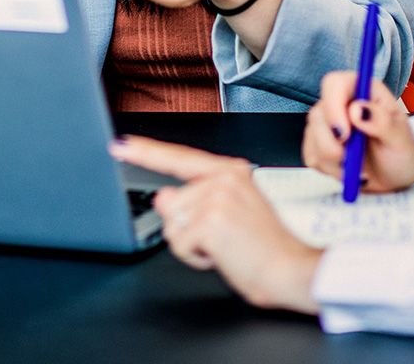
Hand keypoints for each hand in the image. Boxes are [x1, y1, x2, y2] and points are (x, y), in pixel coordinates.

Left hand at [110, 136, 323, 312]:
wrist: (292, 269)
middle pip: (171, 203)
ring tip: (225, 246)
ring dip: (192, 244)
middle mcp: (224, 178)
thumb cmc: (266, 247)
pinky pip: (179, 244)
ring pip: (173, 226)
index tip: (121, 144)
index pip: (180, 158)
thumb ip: (193, 200)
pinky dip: (196, 257)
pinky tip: (222, 255)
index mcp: (231, 171)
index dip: (147, 152)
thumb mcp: (228, 214)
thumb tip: (162, 196)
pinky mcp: (210, 220)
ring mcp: (216, 197)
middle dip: (186, 227)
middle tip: (222, 238)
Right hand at [301, 70, 413, 193]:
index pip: (334, 83)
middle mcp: (341, 103)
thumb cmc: (402, 153)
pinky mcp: (318, 145)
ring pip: (312, 137)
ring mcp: (327, 123)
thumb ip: (383, 122)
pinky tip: (348, 171)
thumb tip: (356, 109)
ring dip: (335, 161)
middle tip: (351, 160)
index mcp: (363, 91)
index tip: (345, 134)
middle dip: (332, 144)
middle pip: (318, 114)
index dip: (333, 105)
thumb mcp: (401, 140)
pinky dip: (330, 170)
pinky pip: (312, 156)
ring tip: (359, 169)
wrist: (395, 178)